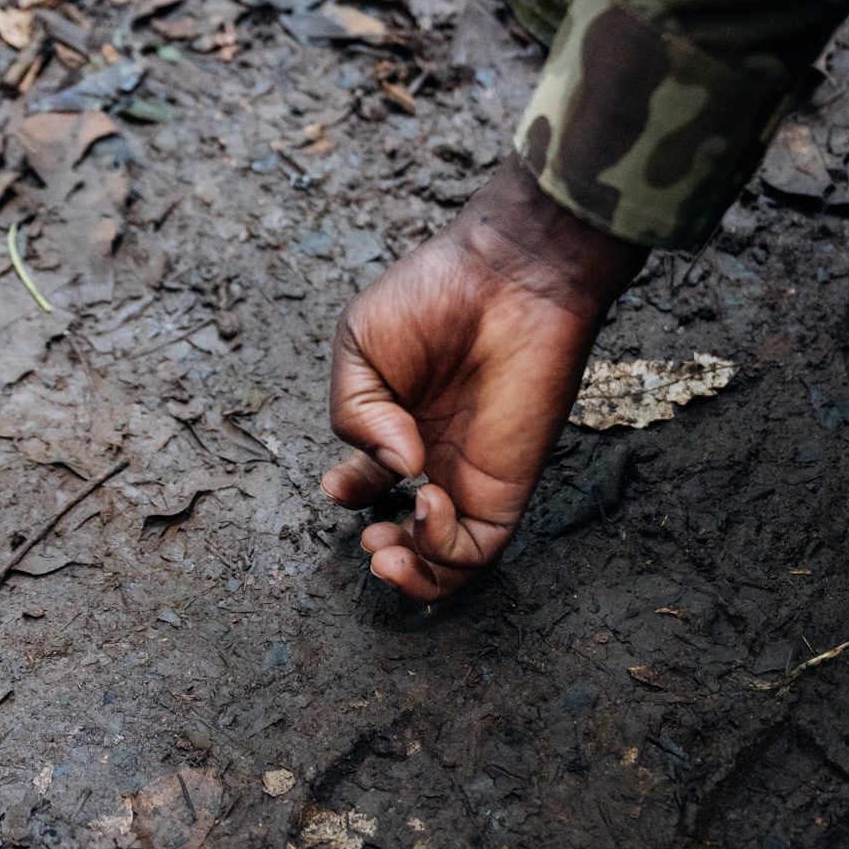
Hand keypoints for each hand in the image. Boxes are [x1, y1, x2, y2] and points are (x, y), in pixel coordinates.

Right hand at [322, 156, 645, 601]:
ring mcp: (473, 477)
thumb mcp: (358, 347)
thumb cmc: (433, 297)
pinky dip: (443, 548)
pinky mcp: (509, 487)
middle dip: (385, 555)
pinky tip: (425, 504)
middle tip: (371, 543)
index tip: (339, 485)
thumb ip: (354, 415)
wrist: (507, 276)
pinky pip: (479, 548)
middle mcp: (438, 458)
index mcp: (400, 424)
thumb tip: (393, 468)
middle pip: (412, 537)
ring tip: (386, 548)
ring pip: (447, 562)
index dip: (351, 495)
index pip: (373, 484)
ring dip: (413, 573)